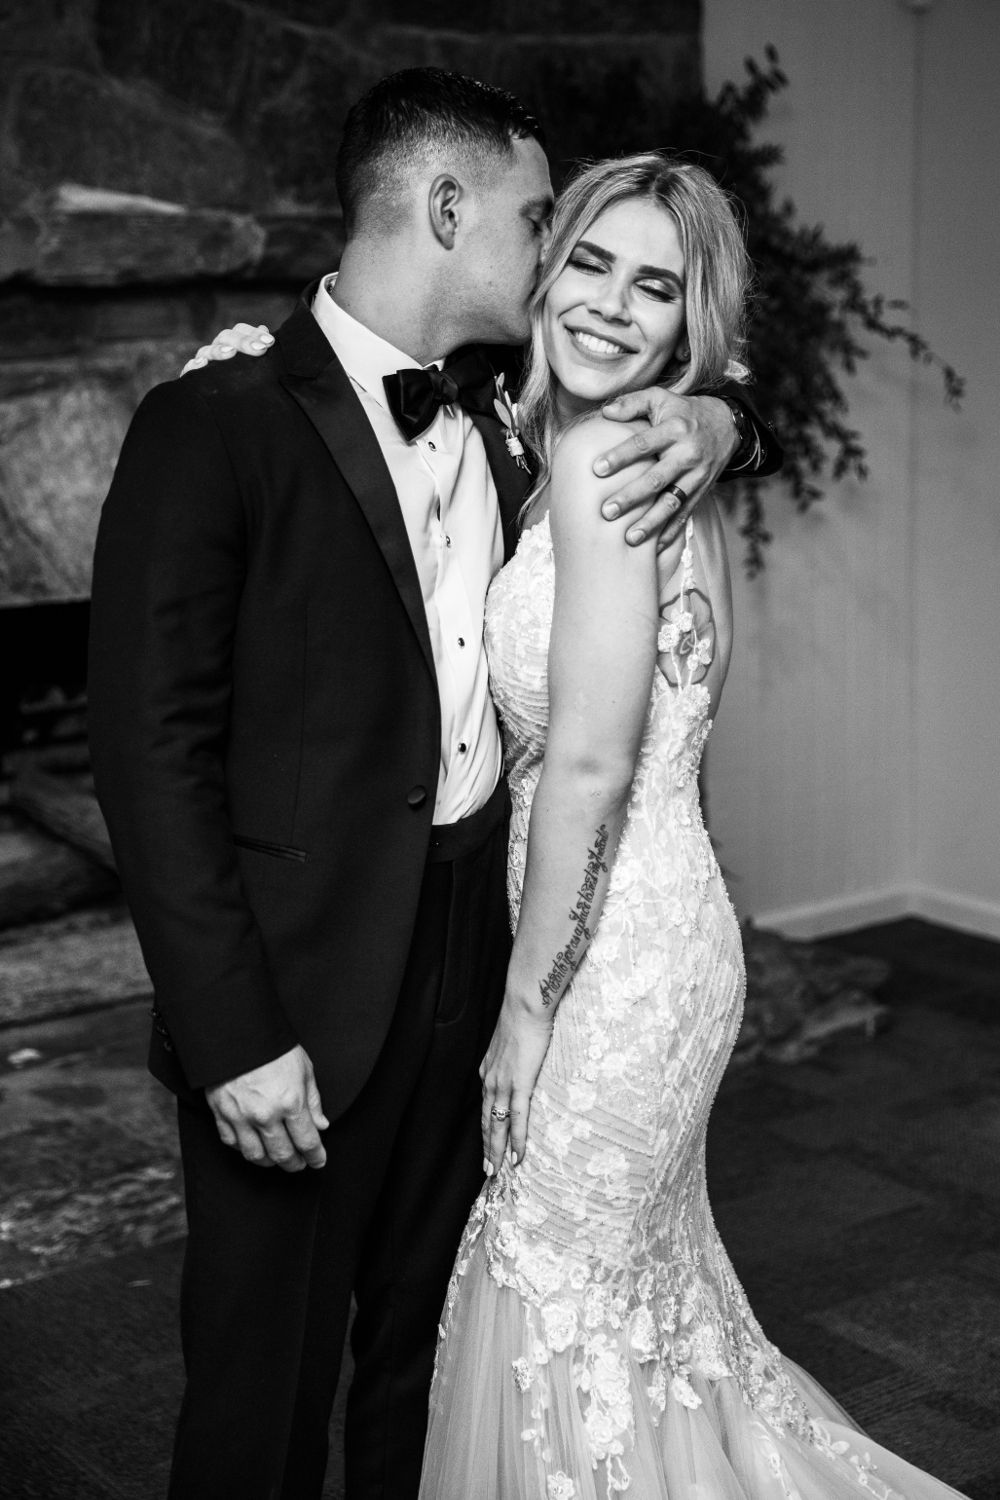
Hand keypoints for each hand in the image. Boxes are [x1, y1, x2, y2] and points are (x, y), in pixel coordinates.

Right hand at [181, 323, 273, 375]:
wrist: (224, 408)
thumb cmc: (244, 382)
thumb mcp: (253, 366)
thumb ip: (258, 348)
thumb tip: (264, 329)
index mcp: (232, 343)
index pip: (240, 330)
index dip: (254, 333)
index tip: (270, 342)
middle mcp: (217, 349)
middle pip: (226, 337)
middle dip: (244, 342)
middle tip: (261, 349)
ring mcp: (204, 361)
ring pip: (208, 351)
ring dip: (220, 351)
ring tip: (231, 353)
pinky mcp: (192, 376)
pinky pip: (189, 369)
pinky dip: (194, 366)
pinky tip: (202, 365)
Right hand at [205, 1044, 328, 1171]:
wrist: (236, 1031)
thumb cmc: (273, 1047)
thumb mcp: (304, 1068)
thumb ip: (313, 1101)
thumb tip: (321, 1126)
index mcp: (290, 1103)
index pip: (307, 1142)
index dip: (316, 1156)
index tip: (319, 1160)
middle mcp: (265, 1115)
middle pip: (282, 1154)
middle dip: (295, 1163)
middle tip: (300, 1163)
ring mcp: (241, 1117)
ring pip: (256, 1156)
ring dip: (270, 1162)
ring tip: (278, 1157)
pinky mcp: (221, 1114)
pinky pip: (233, 1143)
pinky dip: (245, 1150)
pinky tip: (254, 1146)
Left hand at [479, 996, 553, 1174]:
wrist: (525, 1005)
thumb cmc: (522, 1018)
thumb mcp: (511, 1043)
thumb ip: (512, 1058)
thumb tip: (520, 1064)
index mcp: (488, 1071)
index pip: (485, 1107)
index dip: (486, 1129)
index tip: (487, 1146)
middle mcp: (490, 1081)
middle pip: (486, 1122)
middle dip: (486, 1148)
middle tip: (487, 1171)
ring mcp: (503, 1084)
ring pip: (497, 1125)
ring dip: (496, 1150)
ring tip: (497, 1171)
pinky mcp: (519, 1083)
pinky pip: (516, 1118)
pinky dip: (516, 1139)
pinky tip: (517, 1155)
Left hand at [594, 391, 737, 549]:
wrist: (725, 426)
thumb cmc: (682, 412)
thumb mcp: (660, 398)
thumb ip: (632, 403)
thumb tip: (604, 412)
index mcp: (674, 429)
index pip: (643, 443)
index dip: (620, 456)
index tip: (597, 469)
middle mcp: (687, 454)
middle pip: (656, 478)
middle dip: (631, 496)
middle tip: (606, 511)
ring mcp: (696, 476)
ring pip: (671, 502)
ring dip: (650, 522)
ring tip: (628, 539)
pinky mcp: (701, 492)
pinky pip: (685, 515)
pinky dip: (670, 533)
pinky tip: (653, 549)